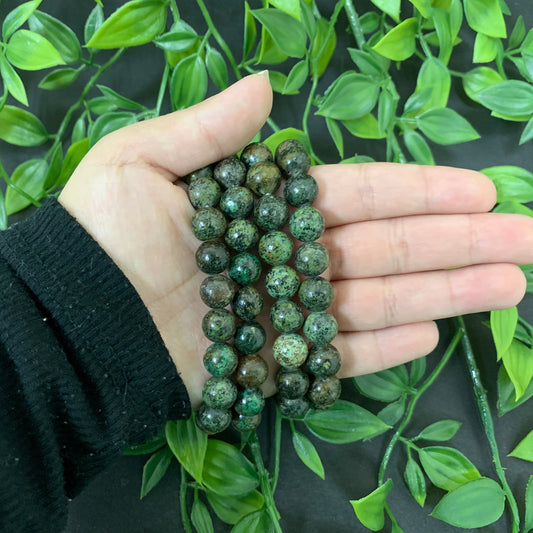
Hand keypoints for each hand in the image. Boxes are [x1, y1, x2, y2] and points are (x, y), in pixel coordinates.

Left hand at [58, 74, 532, 407]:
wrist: (77, 315)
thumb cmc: (105, 233)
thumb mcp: (144, 160)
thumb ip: (211, 127)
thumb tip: (266, 82)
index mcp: (269, 206)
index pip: (359, 195)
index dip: (419, 191)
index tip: (480, 190)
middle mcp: (290, 257)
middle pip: (386, 246)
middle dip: (457, 242)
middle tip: (524, 238)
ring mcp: (287, 310)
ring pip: (377, 299)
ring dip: (443, 291)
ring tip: (508, 283)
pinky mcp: (275, 359)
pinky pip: (337, 353)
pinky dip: (382, 345)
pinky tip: (432, 330)